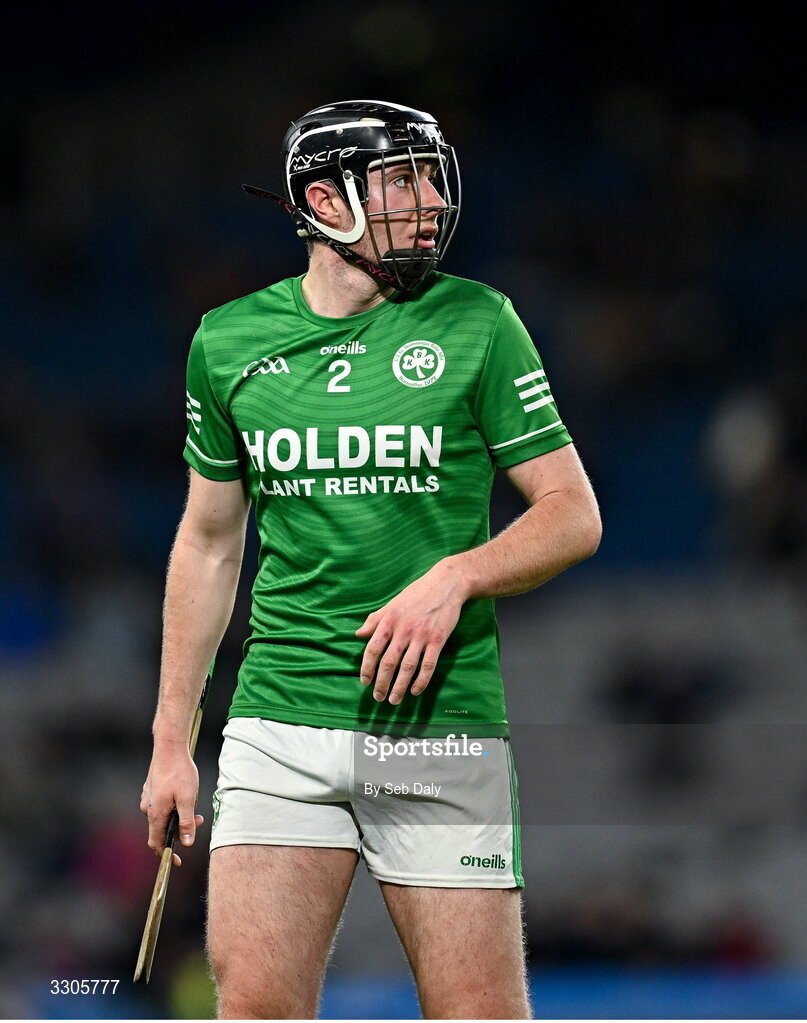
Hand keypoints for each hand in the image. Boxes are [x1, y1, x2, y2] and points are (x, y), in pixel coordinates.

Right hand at [140, 745, 203, 867]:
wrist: (169, 747)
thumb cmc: (179, 772)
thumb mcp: (188, 798)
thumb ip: (187, 822)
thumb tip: (187, 842)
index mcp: (155, 813)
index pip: (156, 843)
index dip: (166, 854)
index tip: (177, 861)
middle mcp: (148, 808)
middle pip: (162, 830)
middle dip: (180, 831)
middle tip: (198, 821)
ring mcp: (148, 799)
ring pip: (163, 817)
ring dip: (179, 817)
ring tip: (194, 806)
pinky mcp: (151, 790)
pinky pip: (162, 806)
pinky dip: (174, 807)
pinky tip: (185, 796)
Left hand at [355, 557, 468, 704]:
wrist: (446, 584)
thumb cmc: (417, 593)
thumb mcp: (392, 604)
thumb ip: (375, 620)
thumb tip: (358, 634)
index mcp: (389, 620)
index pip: (373, 649)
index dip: (367, 668)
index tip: (365, 681)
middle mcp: (403, 630)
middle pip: (389, 662)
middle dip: (382, 683)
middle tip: (378, 697)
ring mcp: (421, 636)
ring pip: (407, 668)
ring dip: (399, 687)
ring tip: (394, 700)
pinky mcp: (438, 640)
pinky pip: (428, 665)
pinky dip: (421, 681)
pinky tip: (415, 691)